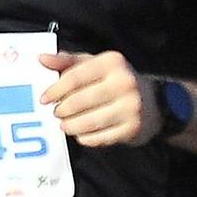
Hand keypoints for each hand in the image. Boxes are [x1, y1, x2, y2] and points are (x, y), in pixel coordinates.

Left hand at [40, 50, 156, 147]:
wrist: (154, 101)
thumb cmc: (116, 81)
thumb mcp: (95, 65)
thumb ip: (68, 62)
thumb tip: (42, 58)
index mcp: (113, 62)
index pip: (74, 77)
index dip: (55, 90)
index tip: (45, 98)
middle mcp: (124, 82)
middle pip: (79, 101)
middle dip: (62, 110)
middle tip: (57, 113)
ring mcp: (131, 106)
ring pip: (88, 122)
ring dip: (70, 126)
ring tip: (66, 125)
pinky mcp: (132, 128)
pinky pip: (100, 138)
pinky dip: (86, 138)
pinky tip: (82, 133)